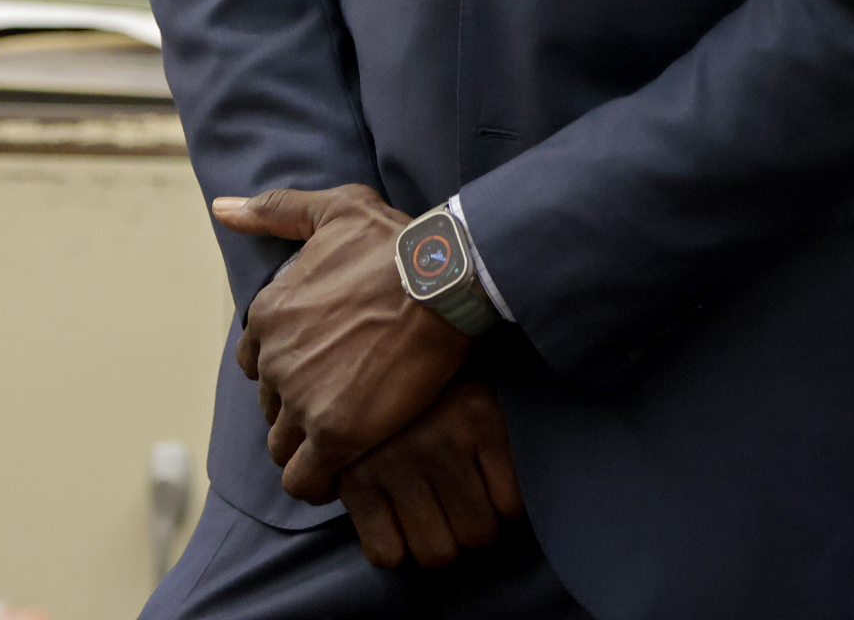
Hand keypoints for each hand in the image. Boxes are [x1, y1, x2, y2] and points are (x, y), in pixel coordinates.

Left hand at [212, 184, 472, 504]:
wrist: (441, 279)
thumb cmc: (394, 242)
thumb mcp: (333, 209)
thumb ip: (275, 210)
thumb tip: (222, 209)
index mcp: (269, 311)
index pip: (256, 362)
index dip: (288, 369)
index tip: (325, 368)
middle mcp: (274, 357)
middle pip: (271, 405)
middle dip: (300, 408)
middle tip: (346, 401)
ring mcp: (301, 398)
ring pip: (283, 446)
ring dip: (309, 447)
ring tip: (350, 438)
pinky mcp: (335, 434)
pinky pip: (305, 480)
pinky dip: (319, 483)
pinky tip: (345, 473)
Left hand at [337, 379, 524, 568]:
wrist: (415, 298)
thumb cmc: (377, 372)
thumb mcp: (342, 425)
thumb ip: (342, 470)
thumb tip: (352, 513)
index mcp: (354, 465)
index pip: (386, 554)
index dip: (407, 543)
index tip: (414, 521)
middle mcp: (392, 459)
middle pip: (434, 554)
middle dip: (449, 537)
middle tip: (451, 509)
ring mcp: (439, 441)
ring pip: (474, 535)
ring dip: (481, 522)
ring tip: (476, 494)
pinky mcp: (482, 420)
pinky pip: (510, 502)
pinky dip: (510, 497)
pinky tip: (498, 473)